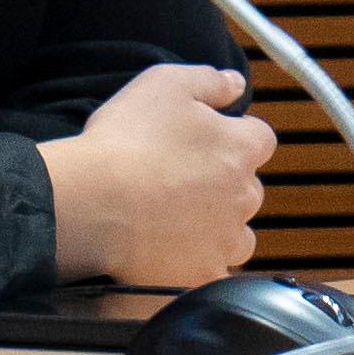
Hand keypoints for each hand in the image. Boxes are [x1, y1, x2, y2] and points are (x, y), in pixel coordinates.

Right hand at [44, 63, 270, 292]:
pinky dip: (199, 265)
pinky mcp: (202, 273)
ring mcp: (225, 239)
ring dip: (217, 227)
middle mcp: (243, 195)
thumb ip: (209, 80)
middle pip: (249, 188)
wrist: (93, 202)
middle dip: (224, 183)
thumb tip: (236, 83)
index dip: (234, 136)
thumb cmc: (125, 141)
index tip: (206, 139)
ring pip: (237, 235)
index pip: (261, 138)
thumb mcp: (164, 84)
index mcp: (240, 148)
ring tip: (175, 220)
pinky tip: (171, 255)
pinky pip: (213, 273)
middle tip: (179, 177)